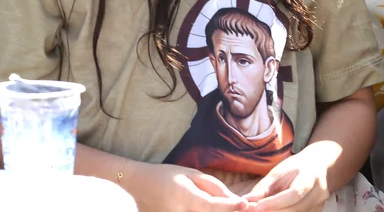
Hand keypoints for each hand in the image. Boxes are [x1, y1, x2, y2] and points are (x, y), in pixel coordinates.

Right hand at [126, 162, 247, 211]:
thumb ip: (214, 187)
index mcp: (184, 197)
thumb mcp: (192, 174)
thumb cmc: (167, 175)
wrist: (137, 184)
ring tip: (221, 206)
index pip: (212, 206)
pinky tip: (202, 208)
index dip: (230, 207)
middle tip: (244, 209)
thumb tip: (236, 200)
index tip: (246, 204)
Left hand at [244, 148, 329, 211]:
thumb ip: (263, 188)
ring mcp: (319, 205)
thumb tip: (244, 201)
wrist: (319, 167)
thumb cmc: (295, 168)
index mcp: (310, 177)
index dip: (276, 202)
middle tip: (254, 210)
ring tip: (261, 209)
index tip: (257, 206)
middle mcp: (318, 193)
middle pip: (295, 209)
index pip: (294, 193)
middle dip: (273, 211)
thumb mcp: (279, 172)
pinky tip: (273, 210)